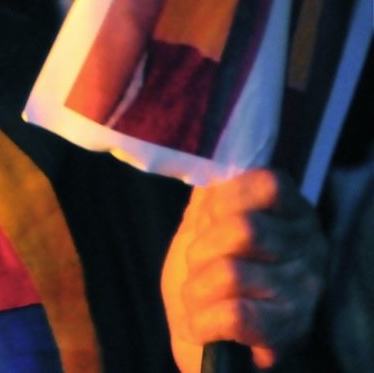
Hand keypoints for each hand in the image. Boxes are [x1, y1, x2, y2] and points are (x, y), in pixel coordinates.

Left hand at [161, 169, 326, 371]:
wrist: (206, 339)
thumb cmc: (209, 274)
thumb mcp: (206, 226)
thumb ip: (211, 195)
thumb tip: (208, 167)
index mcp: (294, 215)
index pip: (269, 184)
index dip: (224, 198)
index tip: (207, 220)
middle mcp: (310, 251)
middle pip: (242, 228)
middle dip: (200, 249)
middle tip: (199, 267)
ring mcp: (303, 294)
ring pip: (231, 272)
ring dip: (196, 289)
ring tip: (199, 299)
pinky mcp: (286, 333)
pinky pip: (234, 315)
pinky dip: (202, 321)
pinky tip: (202, 325)